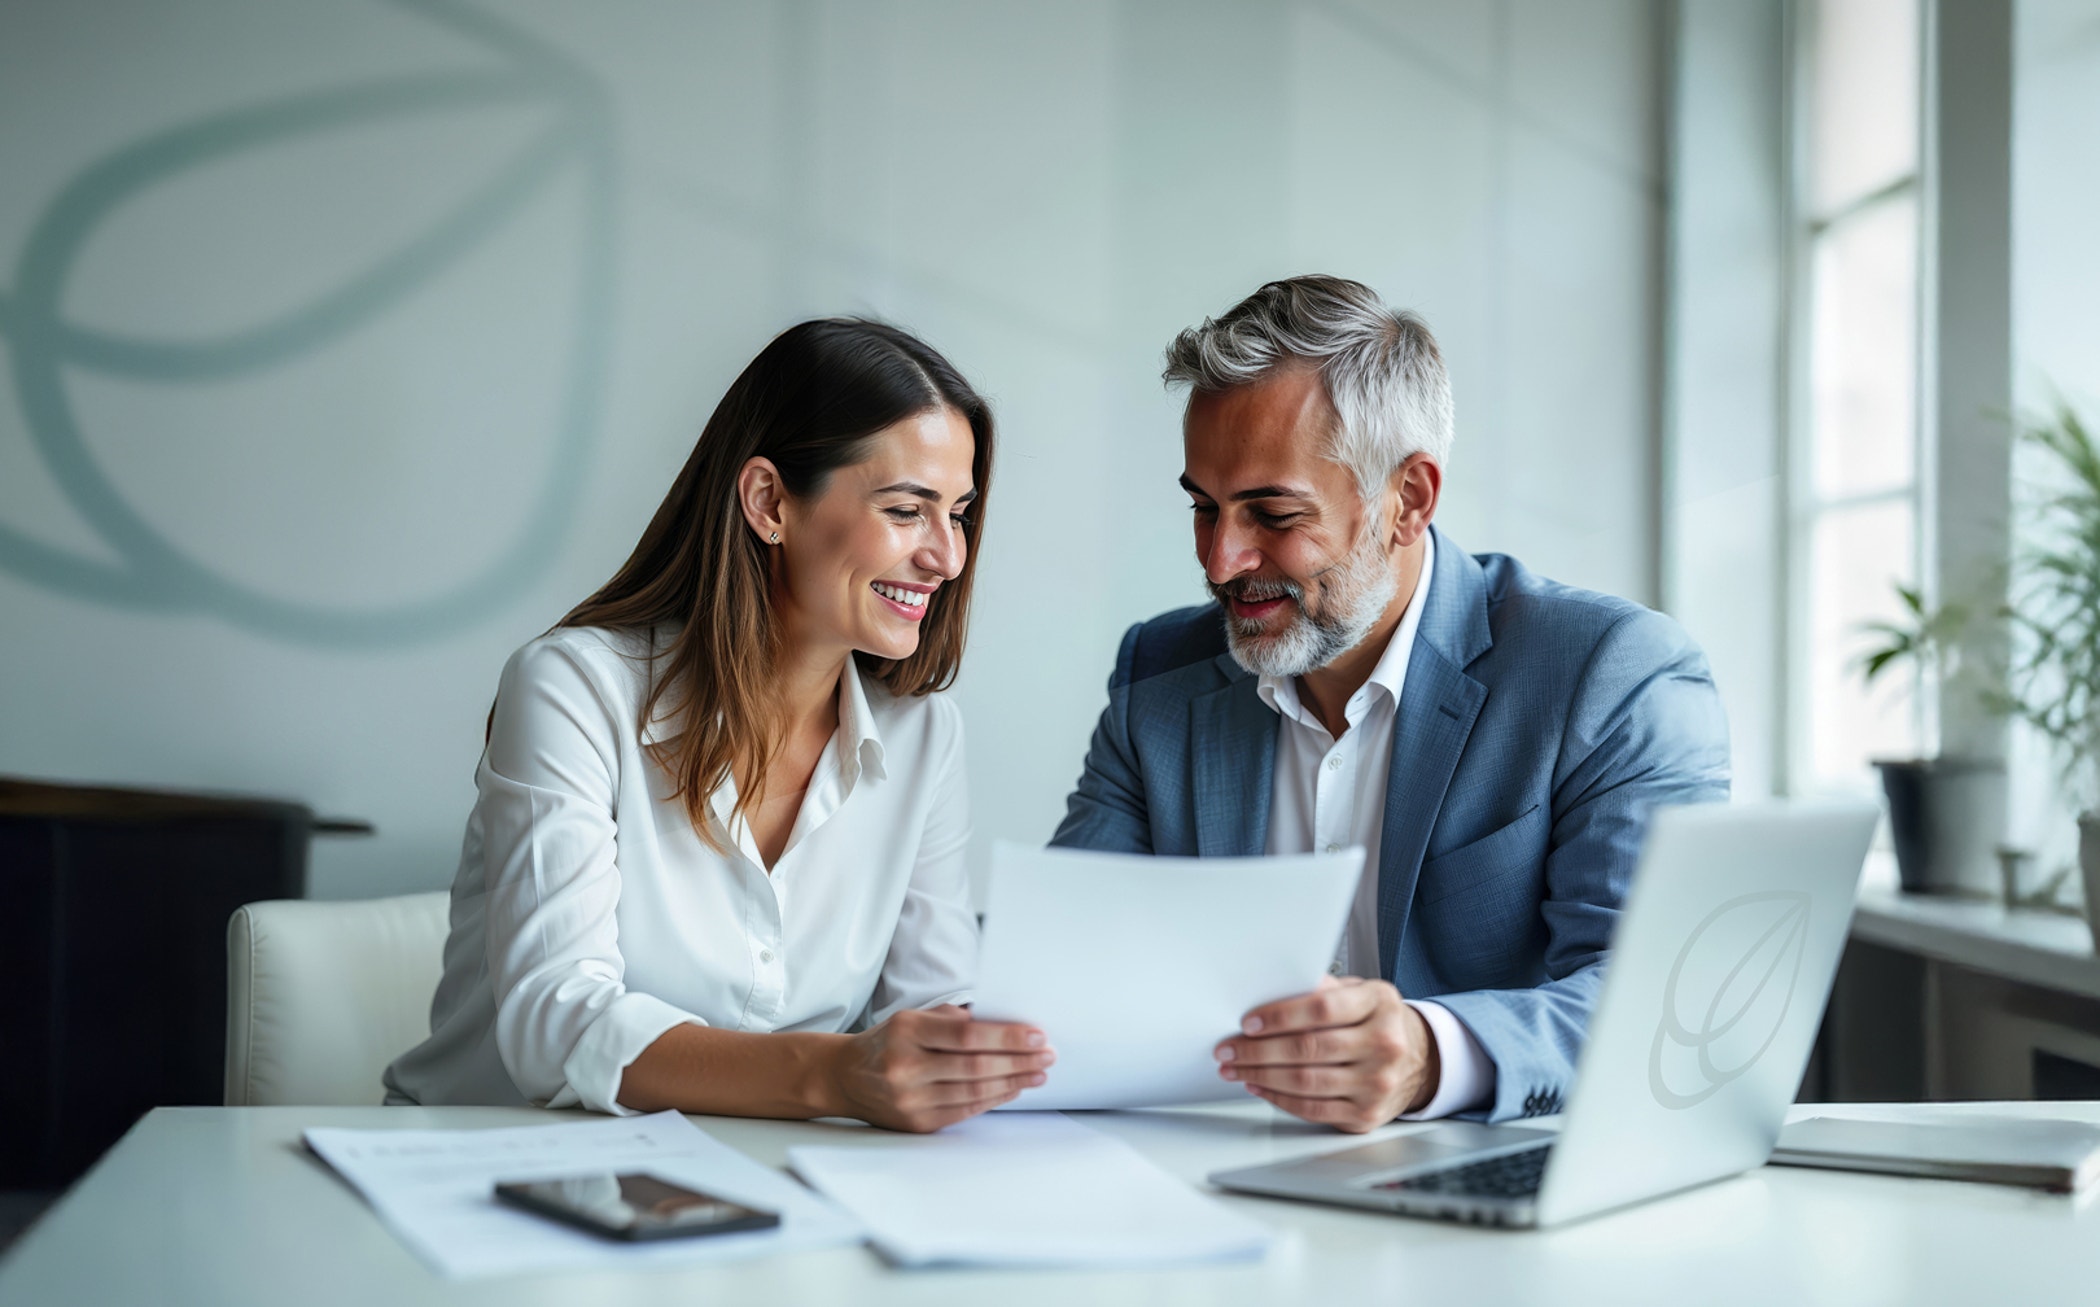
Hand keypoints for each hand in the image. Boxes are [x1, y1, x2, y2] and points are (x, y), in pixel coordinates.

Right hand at [831, 1005, 1054, 1132]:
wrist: (845, 1077)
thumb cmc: (889, 1041)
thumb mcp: (913, 1017)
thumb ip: (954, 1019)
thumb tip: (1005, 1027)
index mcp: (907, 1030)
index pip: (967, 1035)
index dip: (1006, 1038)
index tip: (1037, 1036)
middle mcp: (906, 1065)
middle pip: (975, 1066)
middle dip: (1018, 1061)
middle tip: (1048, 1056)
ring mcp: (910, 1098)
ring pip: (973, 1091)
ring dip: (1013, 1082)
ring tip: (1038, 1074)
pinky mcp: (916, 1122)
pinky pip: (964, 1111)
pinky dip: (993, 1099)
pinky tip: (1012, 1088)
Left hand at [1214, 976, 1437, 1132]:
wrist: (1418, 1061)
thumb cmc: (1377, 1021)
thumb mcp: (1360, 992)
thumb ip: (1323, 989)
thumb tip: (1272, 986)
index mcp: (1380, 1005)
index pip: (1322, 1009)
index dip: (1280, 1016)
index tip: (1248, 1022)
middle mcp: (1384, 1045)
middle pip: (1309, 1049)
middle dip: (1258, 1050)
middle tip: (1227, 1048)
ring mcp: (1377, 1084)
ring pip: (1306, 1083)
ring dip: (1260, 1075)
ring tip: (1234, 1068)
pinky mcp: (1365, 1115)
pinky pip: (1312, 1109)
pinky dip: (1278, 1098)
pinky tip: (1258, 1086)